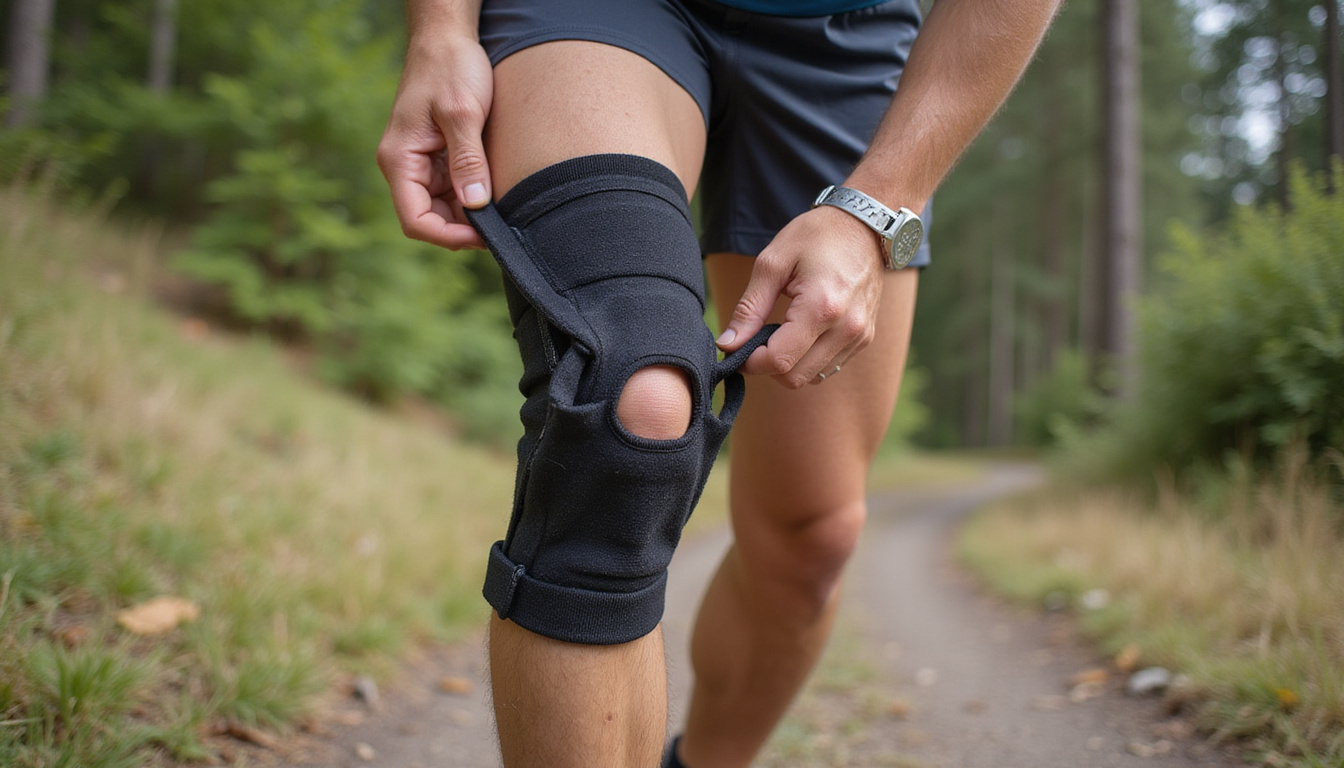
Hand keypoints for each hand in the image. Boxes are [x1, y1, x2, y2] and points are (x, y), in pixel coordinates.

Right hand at [377, 32, 493, 249]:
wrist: (447, 39)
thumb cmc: (449, 67)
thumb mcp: (462, 113)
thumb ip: (468, 161)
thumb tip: (476, 204)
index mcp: (399, 160)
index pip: (415, 220)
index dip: (448, 236)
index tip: (482, 236)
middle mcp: (406, 167)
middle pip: (430, 220)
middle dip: (463, 229)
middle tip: (502, 228)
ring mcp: (422, 164)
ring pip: (445, 209)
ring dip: (471, 215)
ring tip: (504, 212)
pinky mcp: (439, 158)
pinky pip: (454, 191)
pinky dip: (474, 198)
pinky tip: (497, 196)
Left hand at [717, 206, 886, 388]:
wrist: (865, 224)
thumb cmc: (816, 236)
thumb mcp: (773, 263)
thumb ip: (749, 308)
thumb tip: (728, 344)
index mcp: (821, 308)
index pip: (779, 361)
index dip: (750, 362)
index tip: (737, 348)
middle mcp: (846, 328)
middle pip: (794, 377)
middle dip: (767, 366)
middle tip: (755, 341)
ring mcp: (859, 336)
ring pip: (812, 377)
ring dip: (789, 364)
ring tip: (780, 332)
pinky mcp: (864, 339)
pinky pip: (828, 366)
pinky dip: (808, 359)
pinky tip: (801, 332)